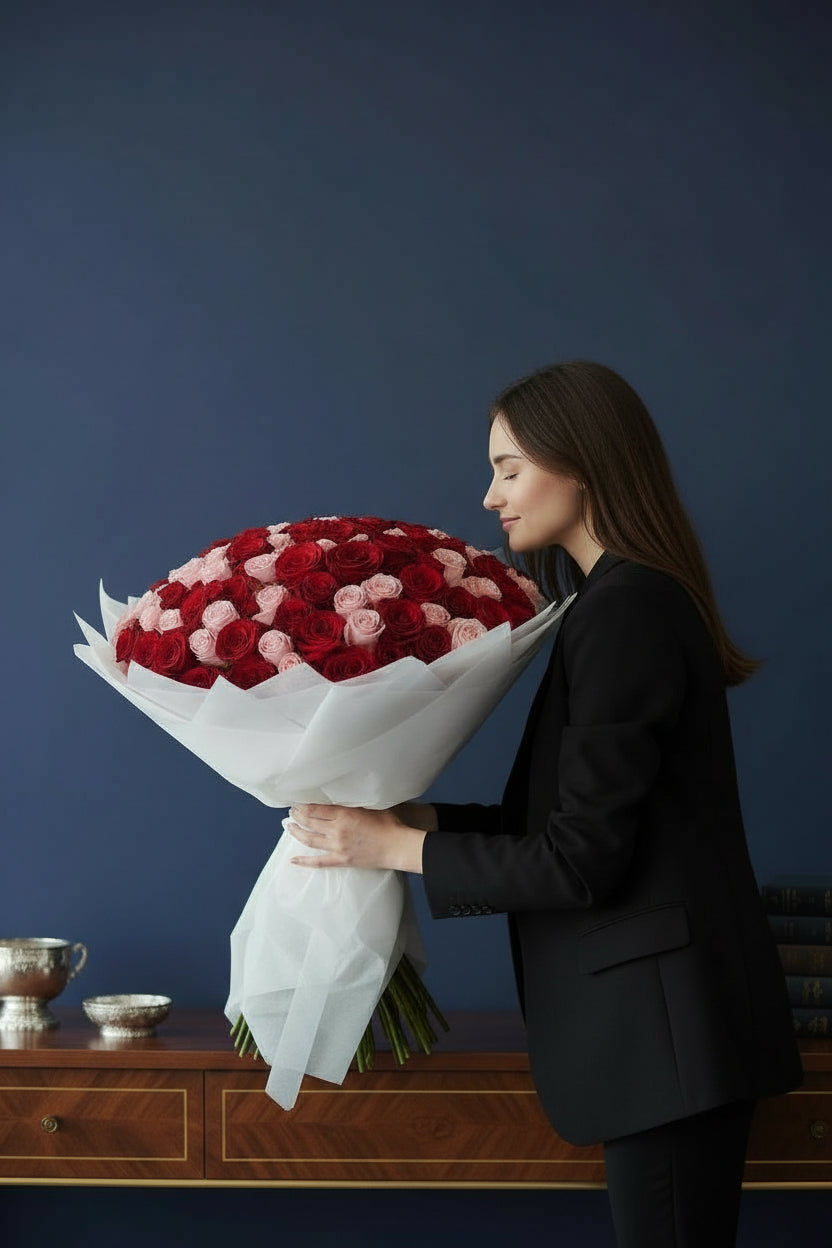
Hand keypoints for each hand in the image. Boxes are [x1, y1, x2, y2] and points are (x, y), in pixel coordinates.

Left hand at [286, 803, 426, 873]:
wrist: (398, 846)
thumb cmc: (390, 823)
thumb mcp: (371, 805)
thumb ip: (354, 801)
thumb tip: (342, 795)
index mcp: (344, 814)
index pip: (315, 809)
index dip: (303, 806)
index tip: (297, 802)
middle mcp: (337, 830)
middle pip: (309, 822)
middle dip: (297, 816)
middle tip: (291, 812)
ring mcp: (338, 846)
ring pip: (309, 840)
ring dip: (296, 833)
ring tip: (289, 827)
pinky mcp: (342, 860)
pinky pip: (318, 862)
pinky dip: (304, 861)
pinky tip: (293, 859)